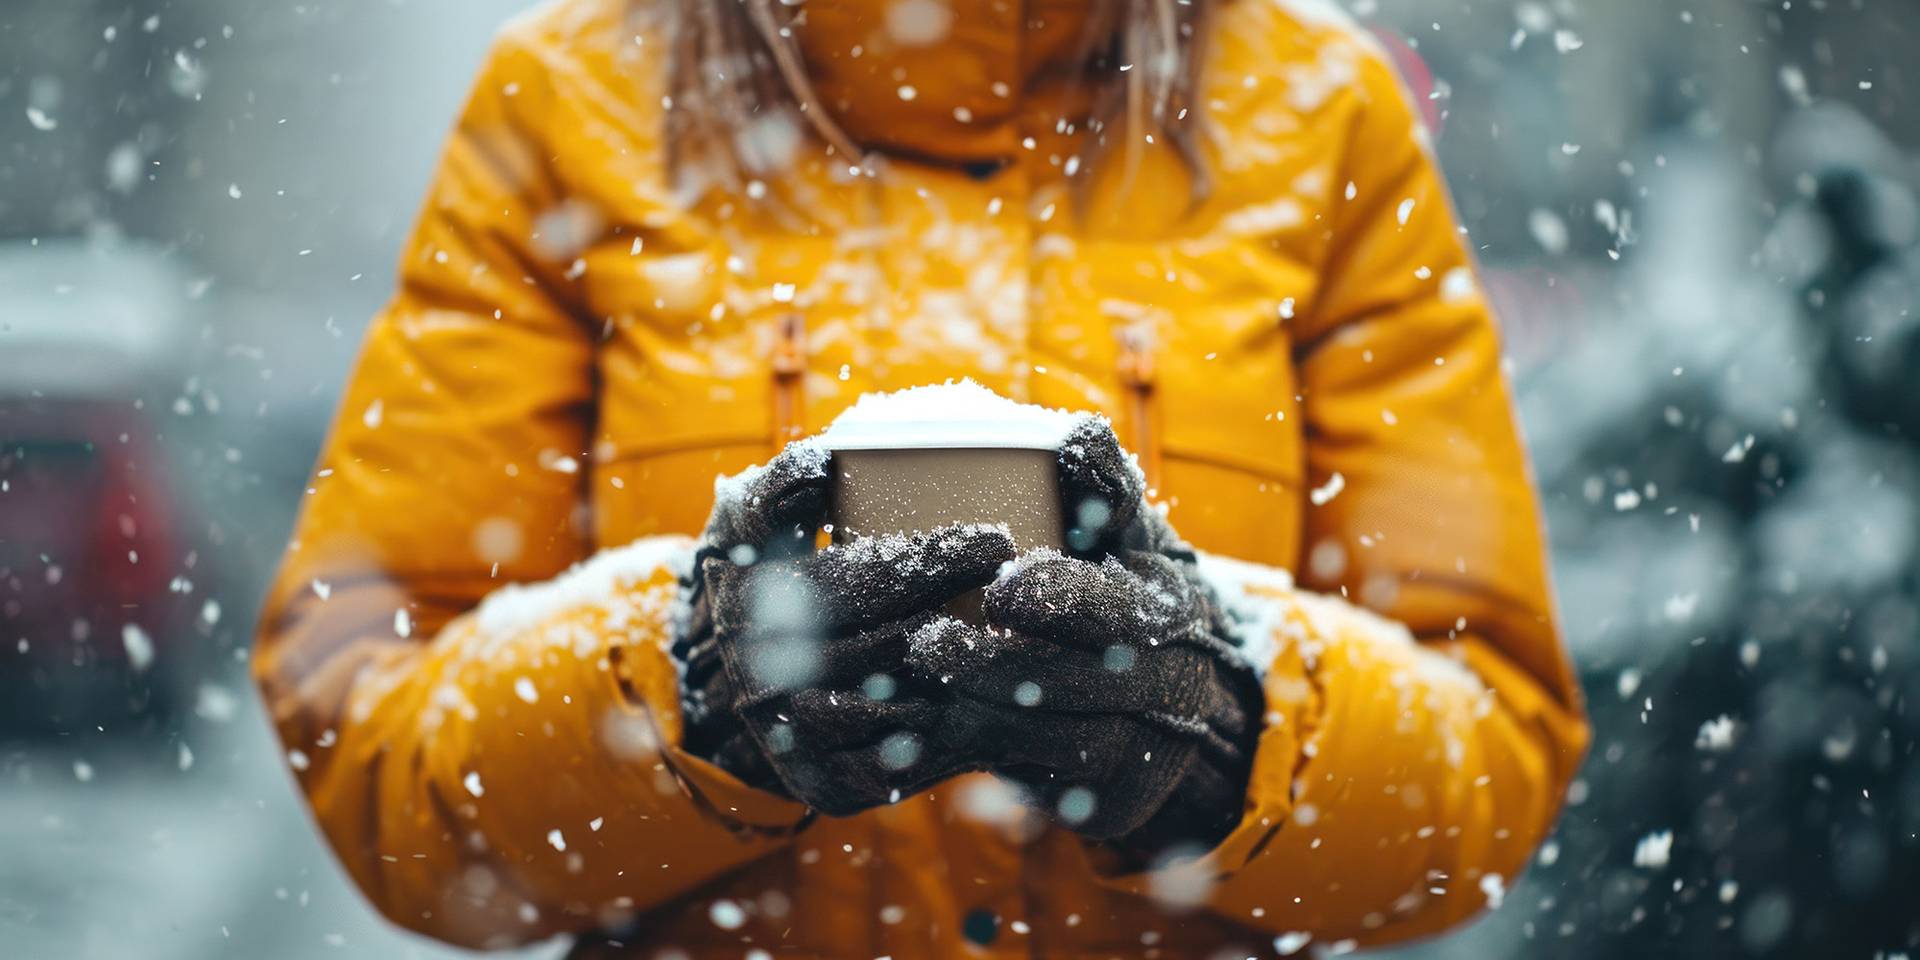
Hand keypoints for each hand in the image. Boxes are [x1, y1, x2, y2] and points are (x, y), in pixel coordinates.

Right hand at [674, 442, 1017, 815]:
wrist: (735, 679)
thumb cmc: (762, 573)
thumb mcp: (751, 520)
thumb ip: (784, 483)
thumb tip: (825, 461)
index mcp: (748, 603)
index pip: (863, 578)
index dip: (937, 559)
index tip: (998, 539)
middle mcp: (763, 678)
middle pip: (891, 642)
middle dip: (964, 609)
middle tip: (1019, 580)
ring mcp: (794, 739)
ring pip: (901, 705)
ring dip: (964, 672)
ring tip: (1015, 634)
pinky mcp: (825, 785)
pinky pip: (900, 764)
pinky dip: (950, 732)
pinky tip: (990, 697)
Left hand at [906, 417, 1262, 848]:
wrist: (1186, 699)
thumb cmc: (1134, 589)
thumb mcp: (1133, 537)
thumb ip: (1102, 488)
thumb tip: (1074, 434)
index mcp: (1169, 613)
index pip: (1119, 611)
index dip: (1062, 599)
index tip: (1003, 585)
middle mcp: (1166, 688)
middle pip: (1078, 683)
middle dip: (998, 665)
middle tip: (926, 644)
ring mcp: (1142, 754)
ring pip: (1057, 743)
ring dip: (984, 715)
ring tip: (918, 687)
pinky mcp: (1109, 804)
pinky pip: (1043, 788)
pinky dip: (986, 764)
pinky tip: (929, 739)